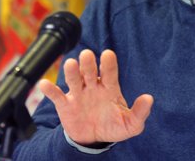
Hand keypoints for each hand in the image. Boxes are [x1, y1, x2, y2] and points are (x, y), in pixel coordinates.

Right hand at [38, 49, 153, 145]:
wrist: (94, 139)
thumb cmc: (113, 126)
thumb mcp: (131, 124)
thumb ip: (140, 112)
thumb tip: (149, 98)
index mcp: (110, 87)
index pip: (109, 71)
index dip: (108, 63)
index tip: (108, 54)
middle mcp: (93, 86)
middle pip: (90, 70)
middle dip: (88, 63)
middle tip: (87, 56)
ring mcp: (78, 93)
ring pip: (74, 78)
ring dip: (72, 71)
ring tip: (71, 65)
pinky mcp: (65, 104)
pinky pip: (56, 95)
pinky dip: (49, 89)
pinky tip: (45, 84)